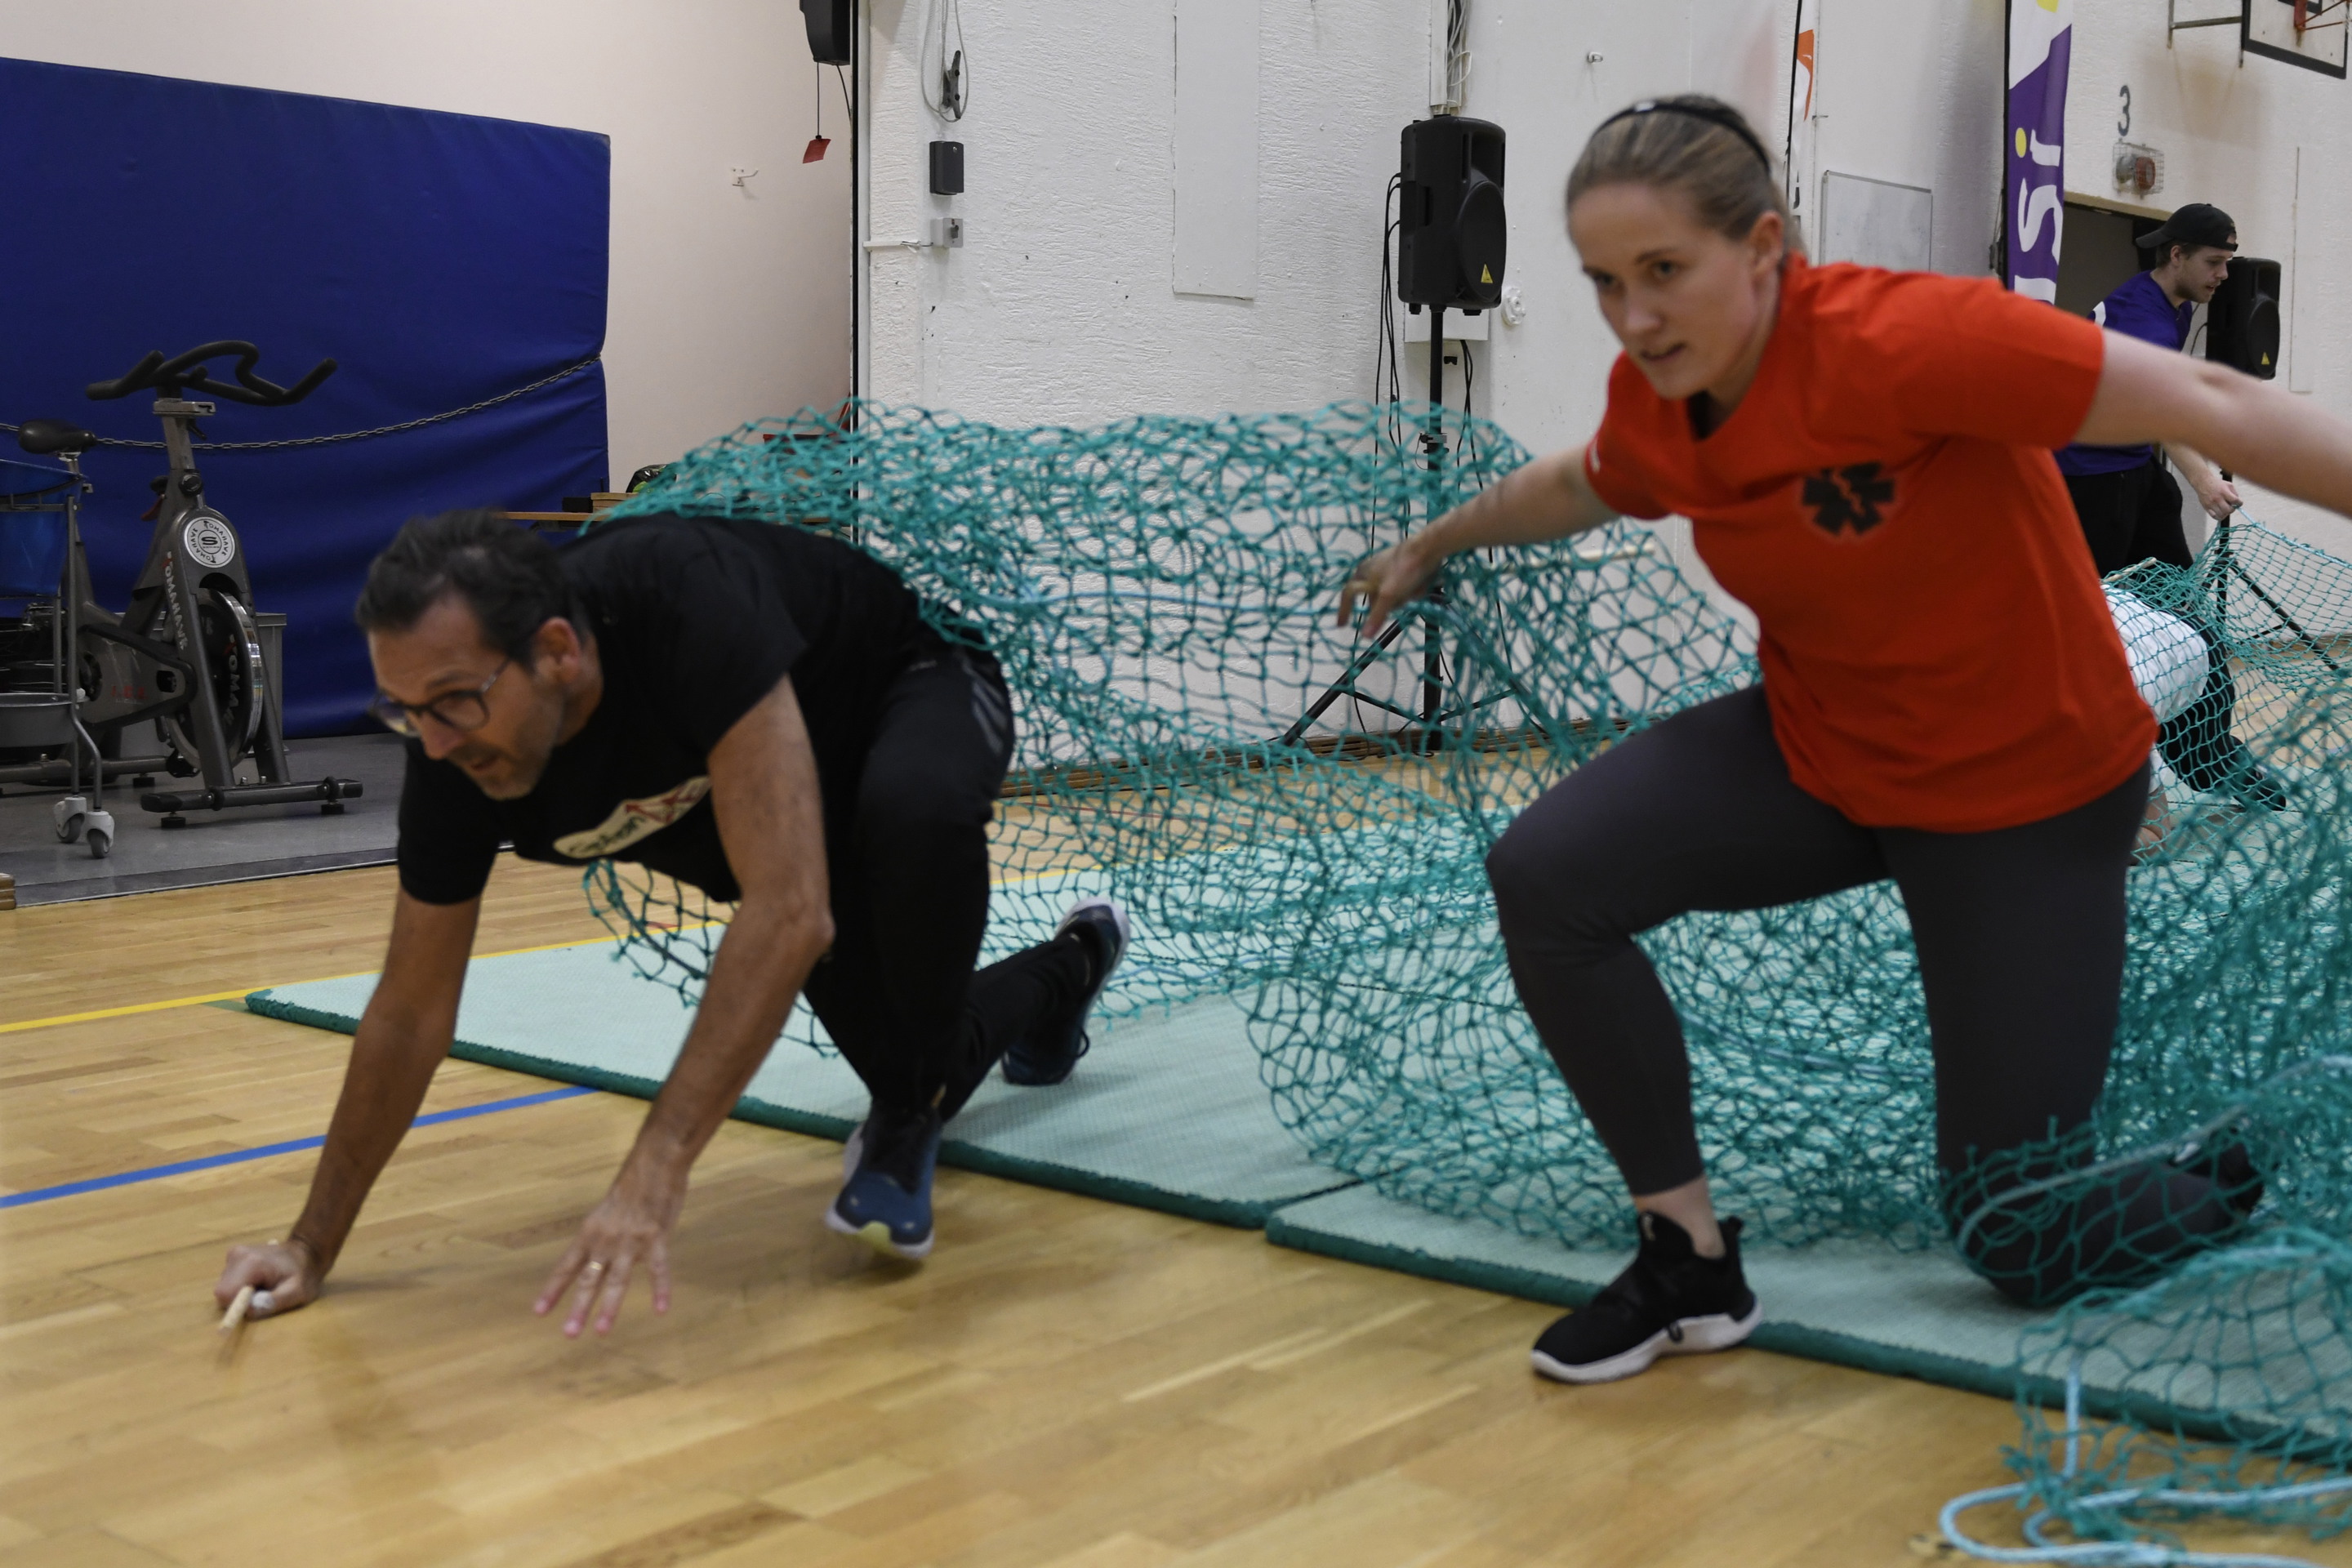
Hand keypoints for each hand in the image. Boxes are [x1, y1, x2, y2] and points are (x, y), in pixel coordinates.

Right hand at [214, 1236, 322, 1319]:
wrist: (306, 1252)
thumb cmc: (304, 1273)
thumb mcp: (297, 1292)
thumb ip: (274, 1302)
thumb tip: (249, 1310)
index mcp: (250, 1262)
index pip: (225, 1293)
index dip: (237, 1305)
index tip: (255, 1306)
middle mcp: (237, 1255)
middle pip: (223, 1291)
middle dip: (240, 1300)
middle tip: (264, 1295)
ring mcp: (233, 1254)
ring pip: (225, 1287)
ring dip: (242, 1294)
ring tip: (264, 1287)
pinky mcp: (233, 1257)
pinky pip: (229, 1282)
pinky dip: (241, 1287)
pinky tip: (259, 1282)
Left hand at [534, 1157, 685, 1336]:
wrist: (654, 1164)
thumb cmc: (632, 1186)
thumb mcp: (606, 1212)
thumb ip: (603, 1238)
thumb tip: (599, 1258)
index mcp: (590, 1233)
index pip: (567, 1267)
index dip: (553, 1290)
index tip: (539, 1312)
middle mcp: (605, 1241)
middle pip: (588, 1279)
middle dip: (578, 1308)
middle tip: (569, 1333)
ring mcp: (630, 1241)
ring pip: (617, 1280)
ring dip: (609, 1307)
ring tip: (601, 1331)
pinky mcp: (656, 1239)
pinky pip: (658, 1269)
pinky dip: (661, 1289)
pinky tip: (661, 1309)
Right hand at [1337, 536, 1441, 634]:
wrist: (1428, 549)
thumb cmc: (1403, 569)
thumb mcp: (1389, 595)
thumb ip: (1377, 615)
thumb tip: (1364, 636)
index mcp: (1363, 573)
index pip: (1348, 595)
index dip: (1344, 610)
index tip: (1342, 625)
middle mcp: (1371, 571)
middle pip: (1374, 599)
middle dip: (1389, 604)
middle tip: (1401, 602)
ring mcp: (1387, 569)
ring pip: (1391, 596)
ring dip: (1403, 597)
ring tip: (1414, 590)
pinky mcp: (1401, 569)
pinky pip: (1402, 589)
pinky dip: (1410, 591)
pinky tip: (1419, 586)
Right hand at [2195, 476, 2241, 521]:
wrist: (2203, 482)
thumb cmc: (2216, 483)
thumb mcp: (2228, 484)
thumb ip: (2234, 493)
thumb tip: (2237, 502)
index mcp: (2224, 492)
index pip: (2235, 501)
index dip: (2239, 503)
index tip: (2239, 503)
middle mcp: (2217, 499)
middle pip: (2228, 510)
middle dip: (2232, 509)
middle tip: (2231, 507)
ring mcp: (2211, 504)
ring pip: (2221, 514)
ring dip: (2226, 513)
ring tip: (2226, 510)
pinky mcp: (2206, 507)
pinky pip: (2214, 516)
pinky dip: (2219, 517)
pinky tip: (2221, 513)